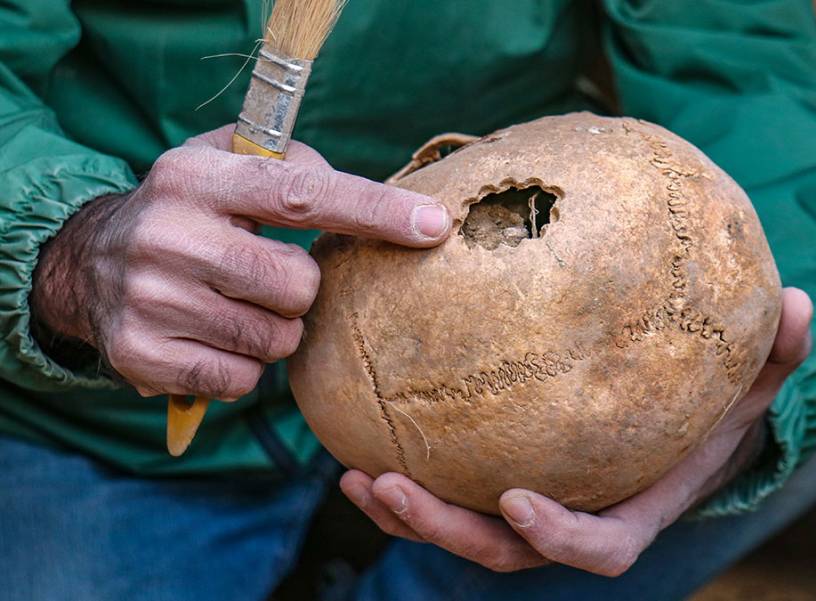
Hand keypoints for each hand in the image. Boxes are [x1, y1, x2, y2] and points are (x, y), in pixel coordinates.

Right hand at [31, 124, 449, 398]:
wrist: (84, 262)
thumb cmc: (192, 212)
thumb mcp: (227, 165)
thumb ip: (297, 168)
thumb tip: (383, 206)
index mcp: (197, 176)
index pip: (301, 193)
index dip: (374, 210)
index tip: (434, 224)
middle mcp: (167, 233)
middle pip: (297, 286)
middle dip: (299, 290)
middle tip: (266, 278)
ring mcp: (148, 298)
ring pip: (275, 340)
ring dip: (272, 330)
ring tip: (233, 304)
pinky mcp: (140, 354)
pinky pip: (240, 381)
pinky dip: (240, 367)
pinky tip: (209, 337)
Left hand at [340, 288, 813, 574]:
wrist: (680, 424)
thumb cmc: (715, 410)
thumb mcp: (751, 382)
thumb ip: (776, 355)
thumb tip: (801, 304)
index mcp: (634, 508)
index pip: (599, 548)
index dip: (558, 537)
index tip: (515, 500)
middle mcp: (577, 517)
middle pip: (505, 551)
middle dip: (445, 530)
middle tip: (388, 485)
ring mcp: (537, 505)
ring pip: (464, 532)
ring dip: (407, 513)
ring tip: (356, 474)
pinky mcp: (503, 479)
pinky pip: (451, 492)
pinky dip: (407, 478)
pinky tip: (360, 443)